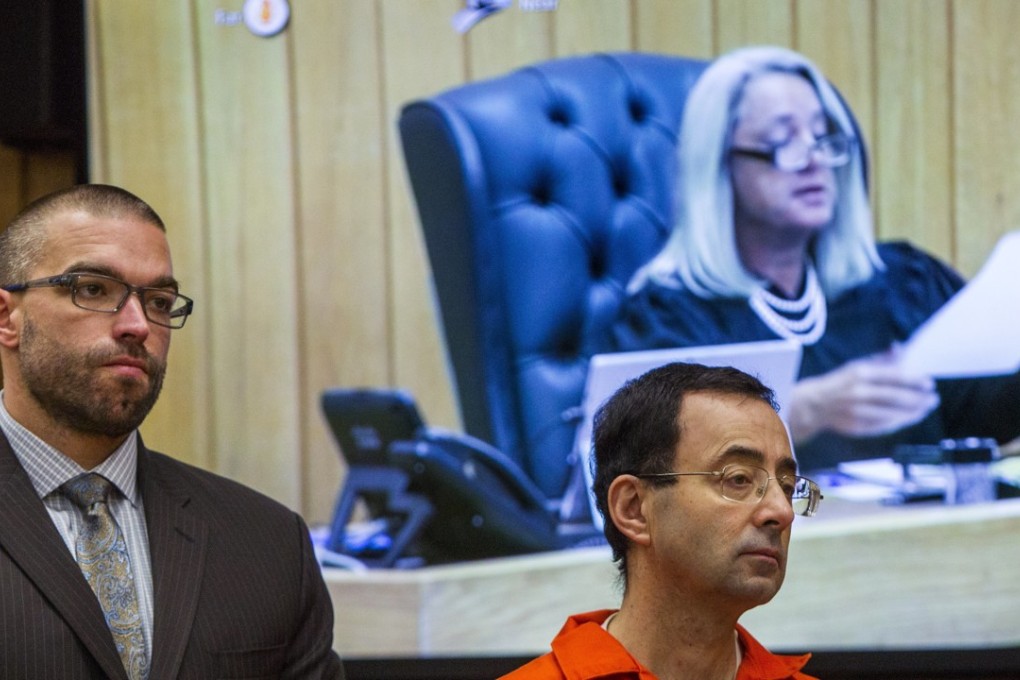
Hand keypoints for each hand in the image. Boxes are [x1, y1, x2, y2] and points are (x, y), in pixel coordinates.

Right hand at [788, 352, 939, 441]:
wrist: (815, 404)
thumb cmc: (840, 382)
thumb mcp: (857, 365)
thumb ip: (881, 360)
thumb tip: (900, 347)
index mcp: (861, 373)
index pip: (895, 377)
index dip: (915, 381)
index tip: (929, 384)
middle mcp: (859, 392)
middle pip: (896, 397)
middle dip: (918, 399)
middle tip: (932, 399)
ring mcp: (858, 410)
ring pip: (892, 413)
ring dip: (912, 413)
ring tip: (925, 410)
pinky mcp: (857, 425)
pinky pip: (884, 425)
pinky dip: (898, 422)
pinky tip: (908, 418)